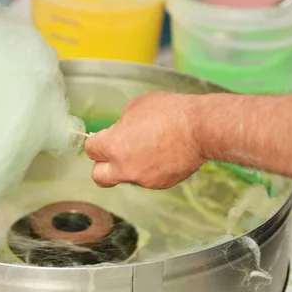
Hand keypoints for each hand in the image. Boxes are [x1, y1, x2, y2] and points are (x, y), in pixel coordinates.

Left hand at [84, 91, 204, 189]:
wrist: (200, 128)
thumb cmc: (170, 112)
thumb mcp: (136, 107)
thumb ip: (121, 125)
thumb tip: (119, 131)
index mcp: (114, 146)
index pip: (91, 150)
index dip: (97, 142)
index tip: (103, 138)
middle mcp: (124, 167)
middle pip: (99, 177)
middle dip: (102, 166)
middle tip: (113, 155)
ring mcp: (142, 179)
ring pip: (126, 177)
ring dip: (129, 166)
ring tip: (148, 148)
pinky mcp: (160, 184)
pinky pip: (147, 178)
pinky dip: (150, 169)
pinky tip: (162, 154)